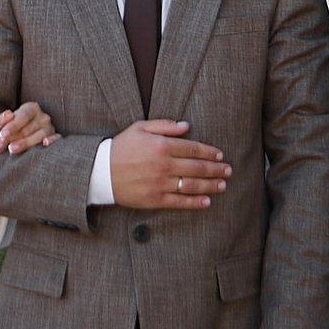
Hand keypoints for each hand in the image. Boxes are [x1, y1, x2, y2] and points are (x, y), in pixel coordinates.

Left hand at [0, 103, 60, 153]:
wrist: (25, 136)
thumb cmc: (13, 129)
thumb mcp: (6, 122)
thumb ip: (3, 120)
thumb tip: (8, 115)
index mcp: (32, 108)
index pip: (23, 115)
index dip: (12, 125)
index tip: (1, 135)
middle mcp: (43, 117)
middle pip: (29, 127)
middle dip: (13, 138)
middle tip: (0, 146)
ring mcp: (51, 128)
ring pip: (40, 135)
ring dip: (26, 143)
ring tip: (12, 149)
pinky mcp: (56, 138)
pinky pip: (57, 138)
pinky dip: (52, 140)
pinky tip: (45, 144)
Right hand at [107, 120, 231, 212]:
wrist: (100, 172)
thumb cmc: (121, 147)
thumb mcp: (140, 128)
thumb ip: (165, 126)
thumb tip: (187, 126)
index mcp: (161, 146)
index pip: (193, 148)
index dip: (210, 152)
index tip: (220, 155)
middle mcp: (164, 165)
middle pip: (197, 167)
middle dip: (215, 169)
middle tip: (228, 170)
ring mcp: (160, 183)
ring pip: (192, 185)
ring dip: (210, 185)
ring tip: (222, 185)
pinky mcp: (155, 199)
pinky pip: (179, 202)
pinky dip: (195, 202)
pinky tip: (207, 202)